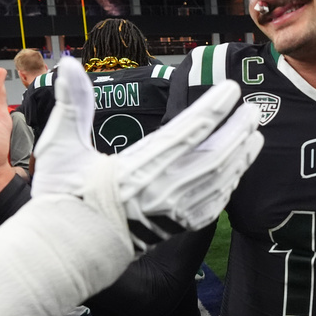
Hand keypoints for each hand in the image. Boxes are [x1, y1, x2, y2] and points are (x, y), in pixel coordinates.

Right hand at [32, 58, 263, 250]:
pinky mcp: (177, 226)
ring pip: (219, 179)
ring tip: (255, 134)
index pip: (186, 132)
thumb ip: (71, 105)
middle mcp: (161, 189)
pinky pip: (214, 203)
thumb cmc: (63, 198)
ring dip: (241, 155)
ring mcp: (173, 211)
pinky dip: (230, 184)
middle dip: (237, 130)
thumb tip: (71, 65)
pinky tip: (238, 170)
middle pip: (213, 155)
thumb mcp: (60, 148)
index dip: (213, 108)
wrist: (68, 250)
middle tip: (254, 109)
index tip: (231, 89)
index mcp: (136, 167)